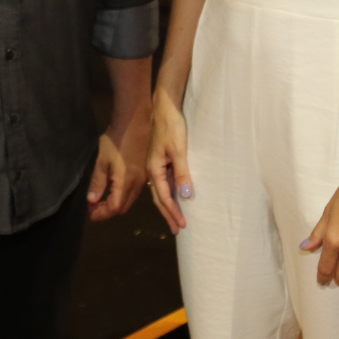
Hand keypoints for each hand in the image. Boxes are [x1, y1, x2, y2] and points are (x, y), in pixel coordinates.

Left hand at [88, 116, 148, 221]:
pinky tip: (114, 189)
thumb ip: (97, 182)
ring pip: (130, 200)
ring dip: (116, 204)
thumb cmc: (115, 141)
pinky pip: (134, 192)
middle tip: (94, 206)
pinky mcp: (145, 173)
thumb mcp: (102, 161)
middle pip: (123, 207)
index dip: (102, 214)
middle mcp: (137, 184)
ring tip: (102, 199)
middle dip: (108, 211)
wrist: (134, 123)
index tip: (91, 214)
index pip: (114, 207)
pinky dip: (123, 196)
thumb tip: (92, 201)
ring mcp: (143, 179)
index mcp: (126, 183)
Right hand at [145, 92, 193, 233]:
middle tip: (178, 230)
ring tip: (176, 218)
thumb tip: (186, 194)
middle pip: (159, 198)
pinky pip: (165, 182)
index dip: (173, 212)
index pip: (164, 197)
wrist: (165, 108)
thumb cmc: (172, 127)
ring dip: (168, 206)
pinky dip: (170, 194)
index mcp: (154, 169)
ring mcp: (156, 165)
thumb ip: (182, 172)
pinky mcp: (161, 160)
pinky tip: (176, 196)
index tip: (182, 225)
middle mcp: (152, 170)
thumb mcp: (179, 150)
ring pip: (161, 191)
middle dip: (168, 214)